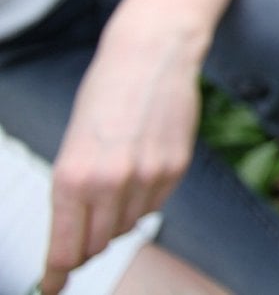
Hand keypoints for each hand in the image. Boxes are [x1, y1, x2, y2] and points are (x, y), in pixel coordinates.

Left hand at [40, 18, 202, 294]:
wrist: (150, 55)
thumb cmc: (107, 92)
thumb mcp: (74, 143)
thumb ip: (76, 191)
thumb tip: (81, 232)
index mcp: (72, 176)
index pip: (65, 247)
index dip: (58, 273)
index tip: (53, 287)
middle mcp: (109, 182)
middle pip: (98, 243)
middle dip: (89, 244)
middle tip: (85, 234)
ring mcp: (146, 177)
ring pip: (129, 226)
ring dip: (118, 217)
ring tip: (116, 182)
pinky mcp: (175, 168)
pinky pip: (154, 204)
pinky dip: (143, 198)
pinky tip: (139, 169)